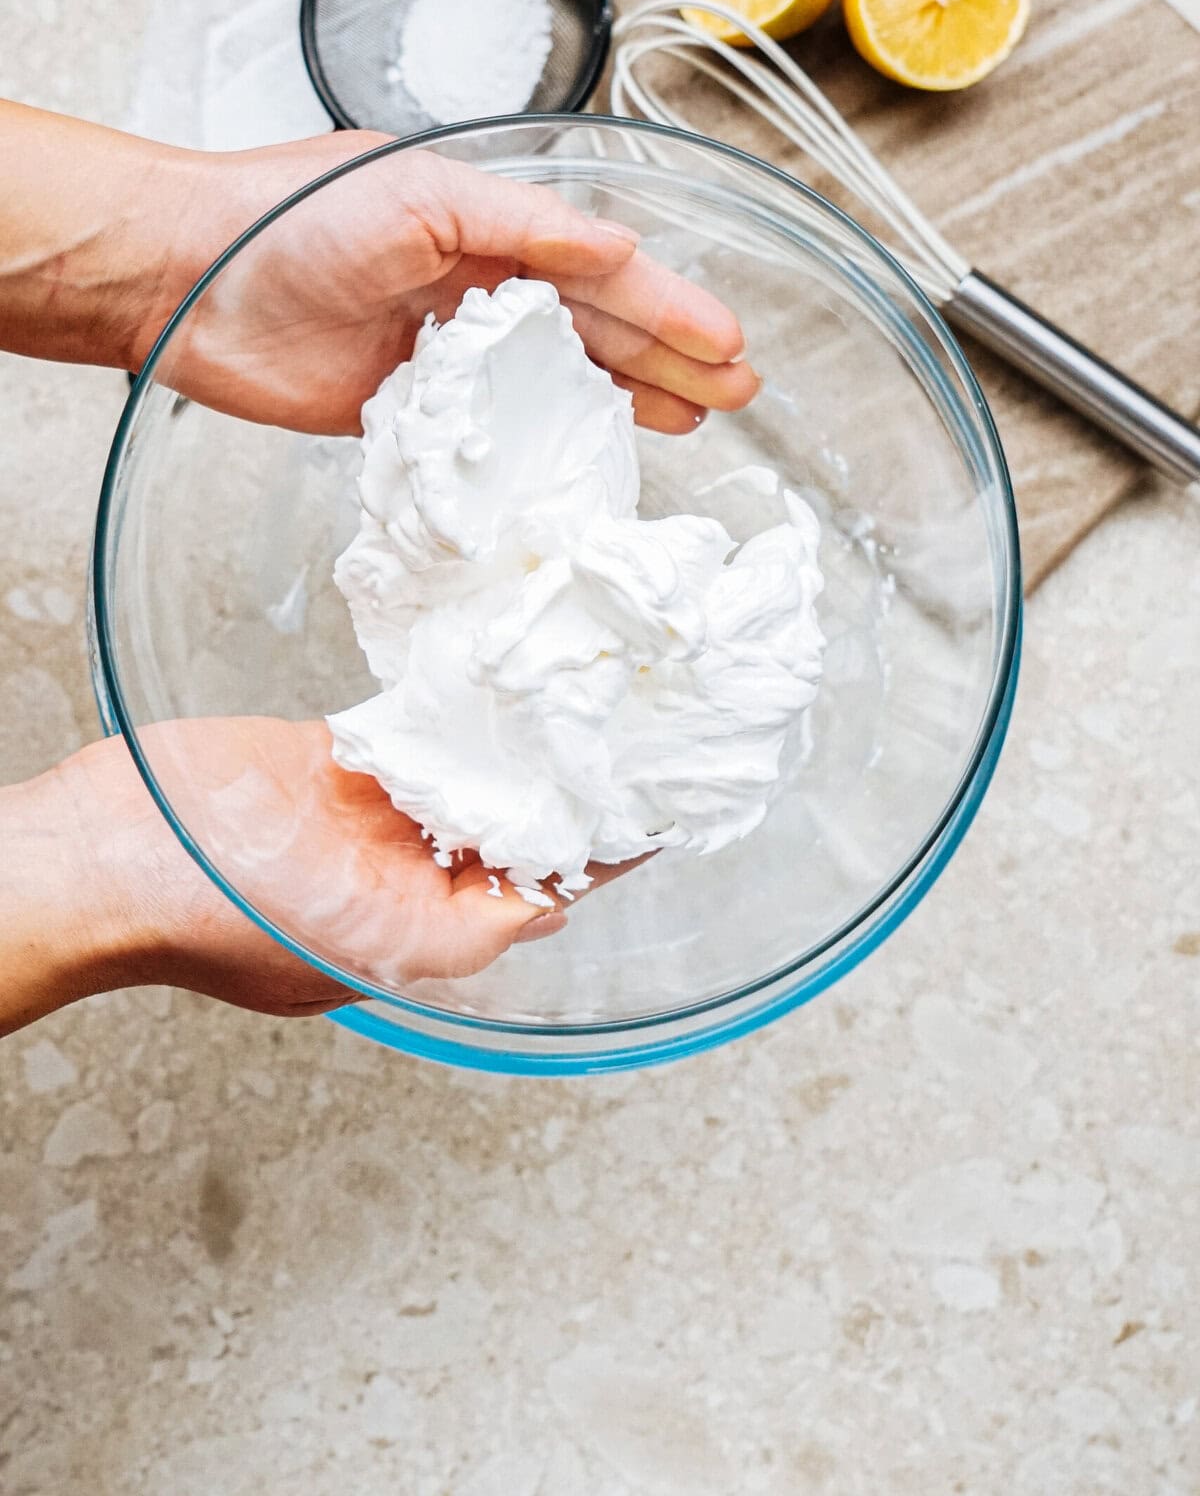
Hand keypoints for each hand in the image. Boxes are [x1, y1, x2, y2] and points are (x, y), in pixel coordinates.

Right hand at [1, 720, 626, 1032]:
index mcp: (424, 931)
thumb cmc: (230, 917)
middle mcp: (408, 874)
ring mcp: (372, 813)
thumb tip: (551, 916)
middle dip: (573, 785)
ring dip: (524, 741)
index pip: (539, 888)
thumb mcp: (373, 946)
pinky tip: (505, 675)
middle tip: (640, 726)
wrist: (117, 852)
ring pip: (473, 772)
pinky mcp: (336, 758)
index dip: (602, 850)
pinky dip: (460, 709)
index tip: (663, 802)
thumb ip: (471, 930)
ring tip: (592, 691)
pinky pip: (415, 731)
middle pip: (515, 826)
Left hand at [148, 133, 759, 435]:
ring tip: (694, 423)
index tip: (727, 344)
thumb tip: (618, 247)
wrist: (185, 278)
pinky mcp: (405, 415)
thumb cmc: (289, 216)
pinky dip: (542, 448)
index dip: (669, 309)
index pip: (601, 271)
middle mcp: (475, 289)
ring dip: (625, 401)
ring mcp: (444, 357)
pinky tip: (592, 460)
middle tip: (737, 393)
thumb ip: (523, 227)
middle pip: (594, 330)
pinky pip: (491, 436)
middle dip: (669, 360)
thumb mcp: (419, 196)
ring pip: (555, 384)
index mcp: (487, 226)